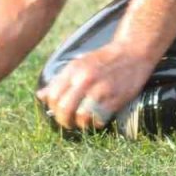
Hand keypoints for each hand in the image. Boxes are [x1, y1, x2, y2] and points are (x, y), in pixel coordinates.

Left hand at [35, 42, 157, 131]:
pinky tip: (98, 118)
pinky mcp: (114, 98)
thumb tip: (41, 96)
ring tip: (83, 122)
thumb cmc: (105, 59)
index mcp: (74, 69)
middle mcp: (85, 79)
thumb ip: (61, 80)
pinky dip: (95, 123)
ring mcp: (100, 89)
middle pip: (64, 109)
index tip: (59, 111)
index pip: (53, 96)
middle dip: (64, 120)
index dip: (53, 108)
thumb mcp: (80, 64)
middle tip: (69, 122)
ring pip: (80, 117)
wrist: (133, 51)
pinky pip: (98, 119)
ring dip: (80, 124)